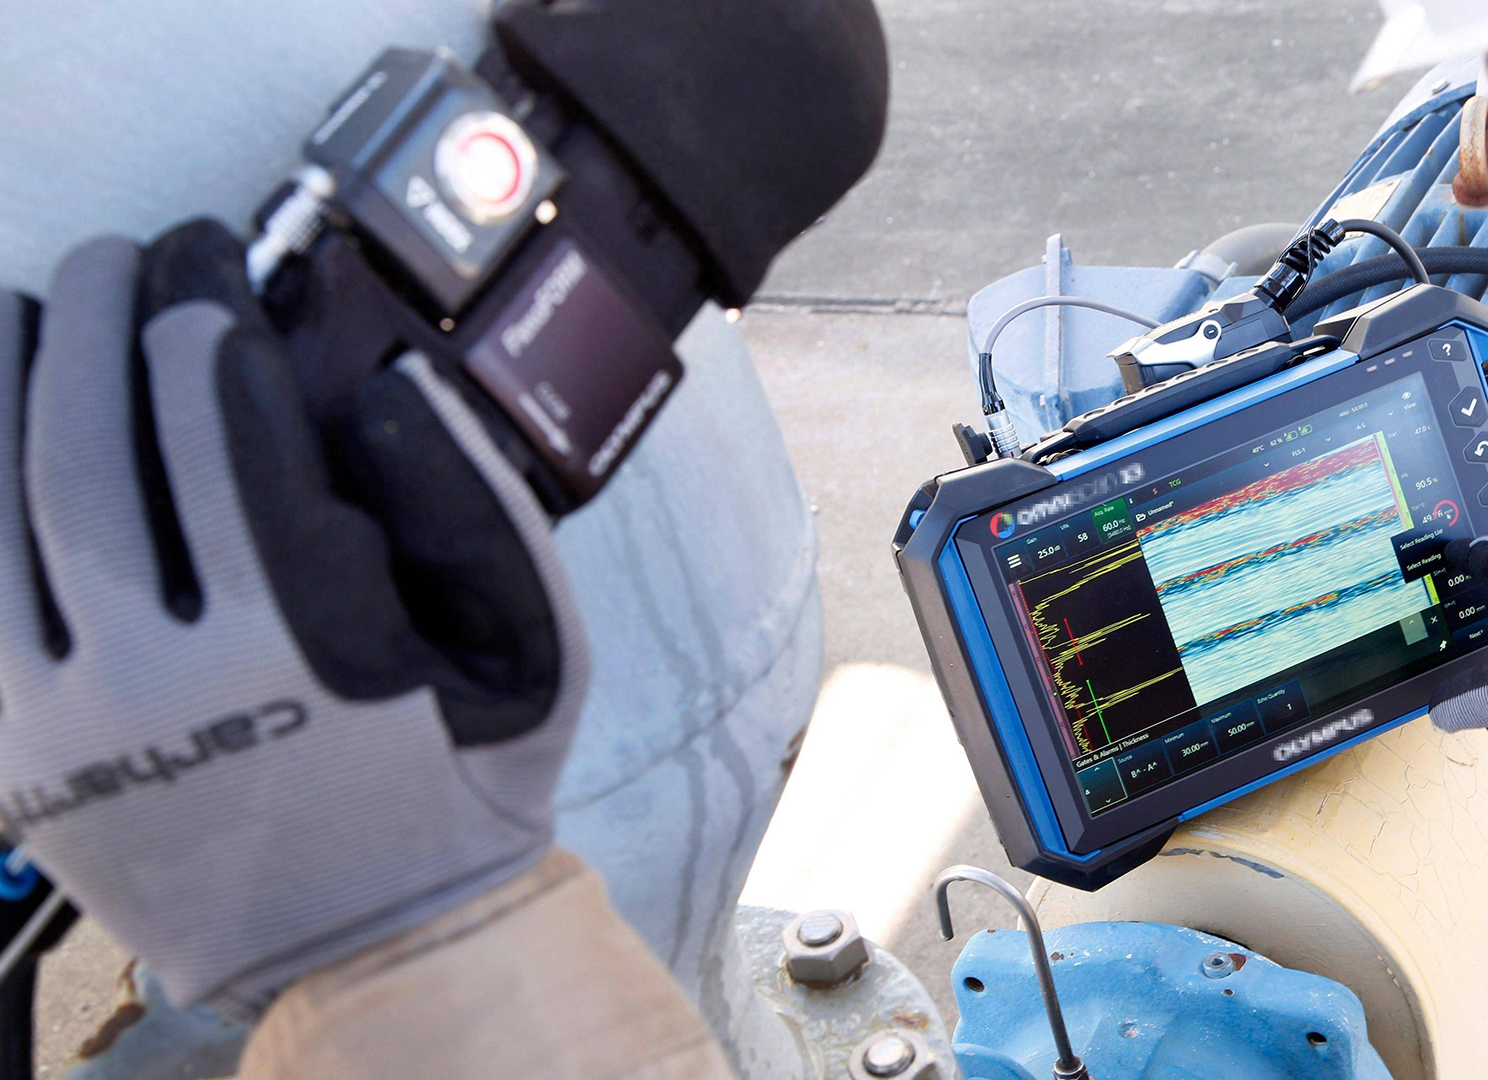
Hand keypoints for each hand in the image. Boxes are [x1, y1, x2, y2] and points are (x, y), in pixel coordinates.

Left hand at [0, 221, 588, 1014]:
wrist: (383, 942)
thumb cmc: (467, 779)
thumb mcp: (538, 647)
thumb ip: (478, 505)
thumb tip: (383, 379)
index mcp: (317, 645)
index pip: (227, 432)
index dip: (204, 314)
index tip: (206, 253)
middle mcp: (178, 683)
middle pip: (97, 451)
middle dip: (97, 323)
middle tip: (116, 253)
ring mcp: (80, 727)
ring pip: (4, 515)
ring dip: (9, 387)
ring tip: (26, 303)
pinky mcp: (25, 762)